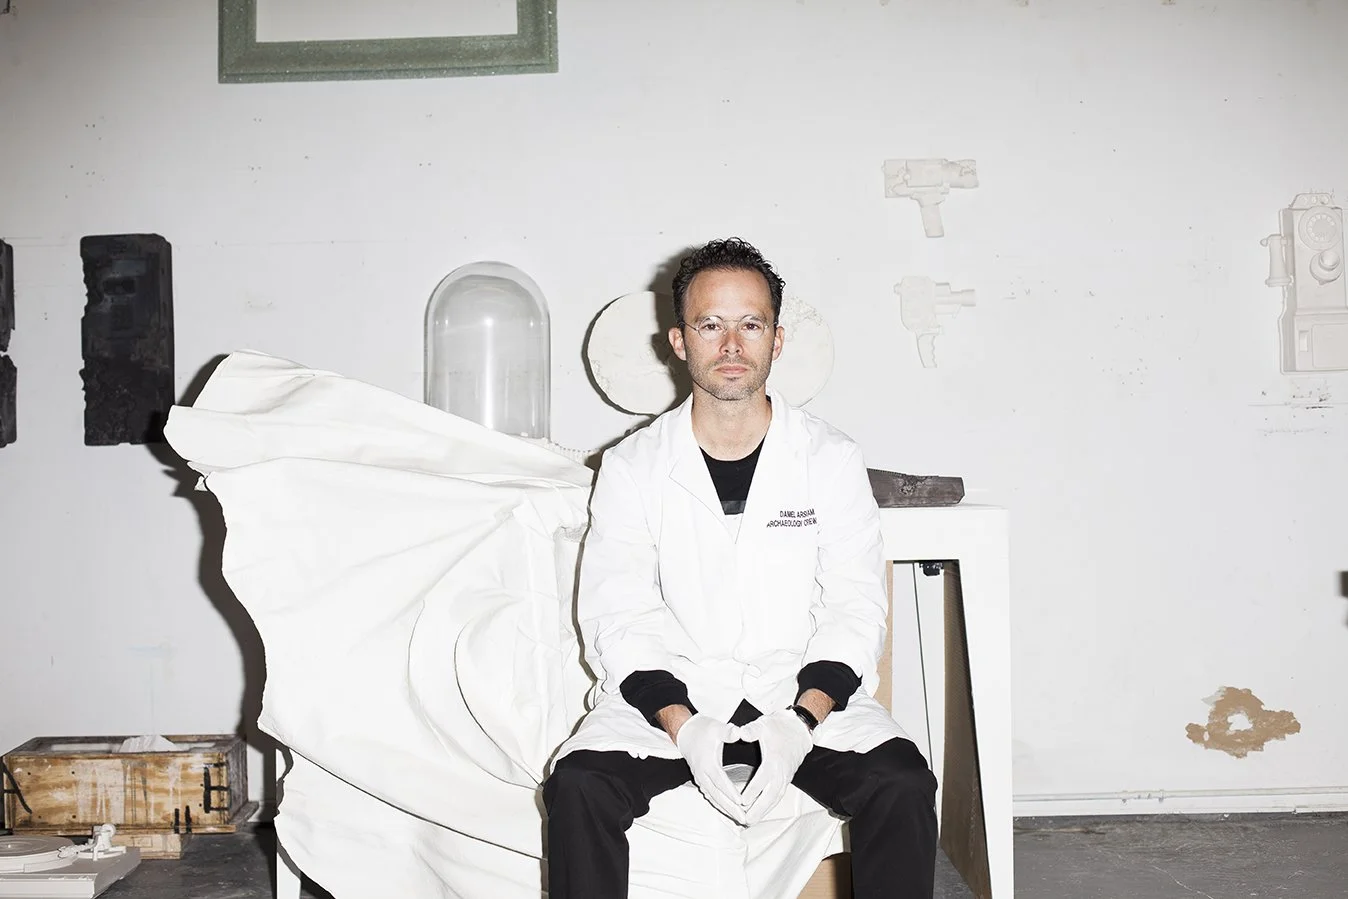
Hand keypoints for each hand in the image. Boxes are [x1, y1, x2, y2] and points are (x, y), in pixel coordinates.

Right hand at [675, 714, 746, 823]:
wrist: (686, 733)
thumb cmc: (703, 730)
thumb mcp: (716, 728)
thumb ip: (727, 732)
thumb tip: (738, 732)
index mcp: (707, 762)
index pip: (720, 780)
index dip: (730, 791)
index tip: (741, 801)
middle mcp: (702, 774)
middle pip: (716, 795)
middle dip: (730, 808)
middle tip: (744, 818)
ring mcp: (700, 779)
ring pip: (713, 798)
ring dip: (726, 809)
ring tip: (740, 819)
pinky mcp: (701, 781)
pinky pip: (710, 796)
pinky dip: (719, 805)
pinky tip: (729, 812)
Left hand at [737, 709, 812, 824]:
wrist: (798, 730)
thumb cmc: (778, 727)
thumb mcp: (763, 725)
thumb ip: (752, 730)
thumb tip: (742, 733)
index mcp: (773, 760)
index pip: (761, 779)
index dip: (752, 791)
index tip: (741, 802)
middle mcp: (780, 772)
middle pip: (770, 795)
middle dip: (758, 809)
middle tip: (746, 820)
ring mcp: (785, 777)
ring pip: (775, 798)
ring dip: (764, 811)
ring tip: (751, 822)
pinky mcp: (787, 779)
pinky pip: (778, 796)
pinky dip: (770, 806)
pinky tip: (761, 813)